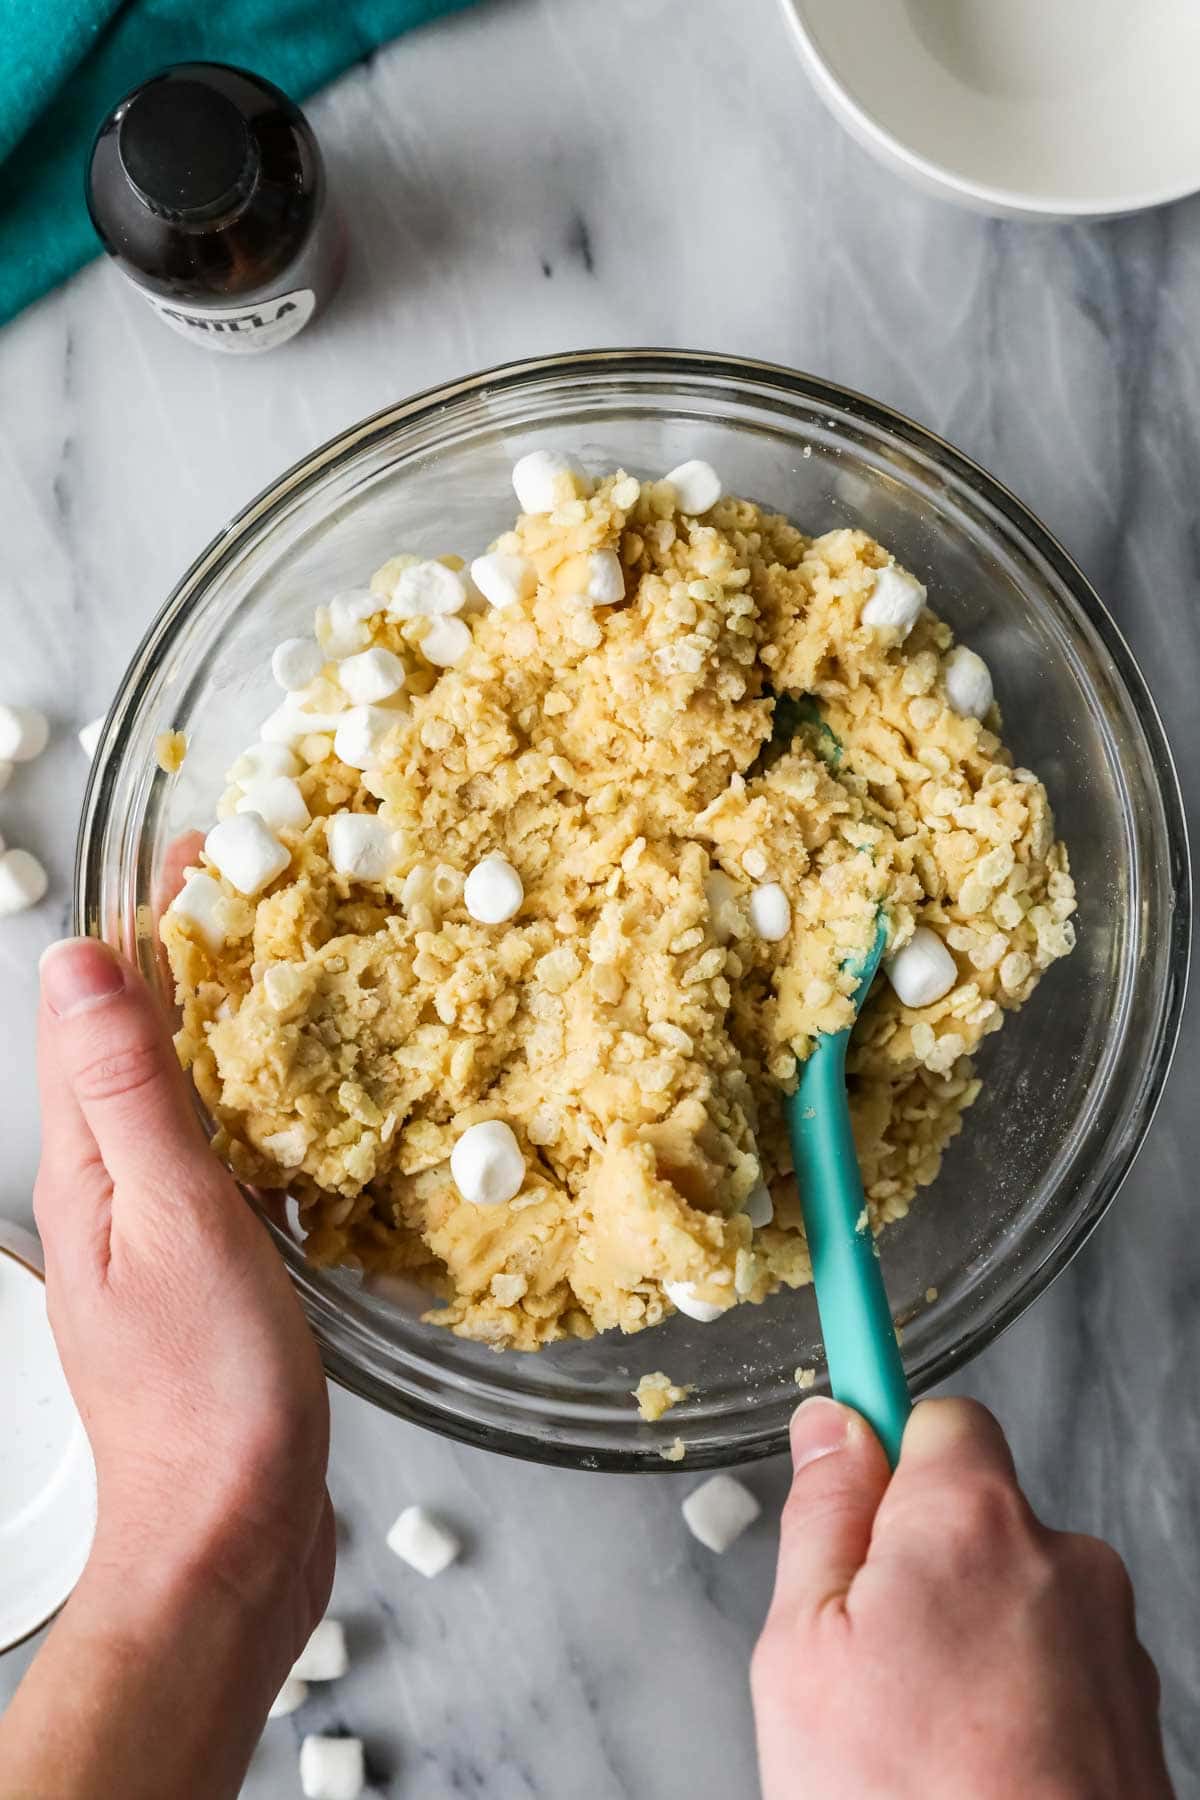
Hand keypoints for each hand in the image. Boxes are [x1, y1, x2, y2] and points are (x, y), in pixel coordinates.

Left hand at [0, 938, 332, 1799]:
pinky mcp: (216, 1267)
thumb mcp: (169, 1221)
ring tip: (307, 967)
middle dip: (201, 955)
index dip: (154, 919)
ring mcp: (165, 1228)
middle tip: (277, 889)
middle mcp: (116, 1186)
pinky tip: (321, 1097)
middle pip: (147, 1039)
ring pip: (196, 1093)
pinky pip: (236, 1155)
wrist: (227, 1539)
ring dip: (240, 1022)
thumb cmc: (203, 1394)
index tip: (211, 848)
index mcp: (90, 1163)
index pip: (104, 1006)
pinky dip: (272, 1103)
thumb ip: (130, 1093)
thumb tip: (80, 964)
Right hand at [753, 1397, 1171, 1799]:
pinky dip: (1018, 1701)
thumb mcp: (802, 1652)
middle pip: (977, 1515)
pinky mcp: (1139, 1718)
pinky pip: (1058, 1670)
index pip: (941, 1418)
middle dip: (919, 1567)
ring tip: (920, 1742)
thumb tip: (831, 1423)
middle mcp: (1065, 1562)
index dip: (886, 1454)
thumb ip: (822, 1517)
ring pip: (1016, 1599)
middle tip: (865, 1663)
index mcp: (975, 1523)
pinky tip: (974, 1771)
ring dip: (971, 1642)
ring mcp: (1115, 1646)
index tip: (851, 1466)